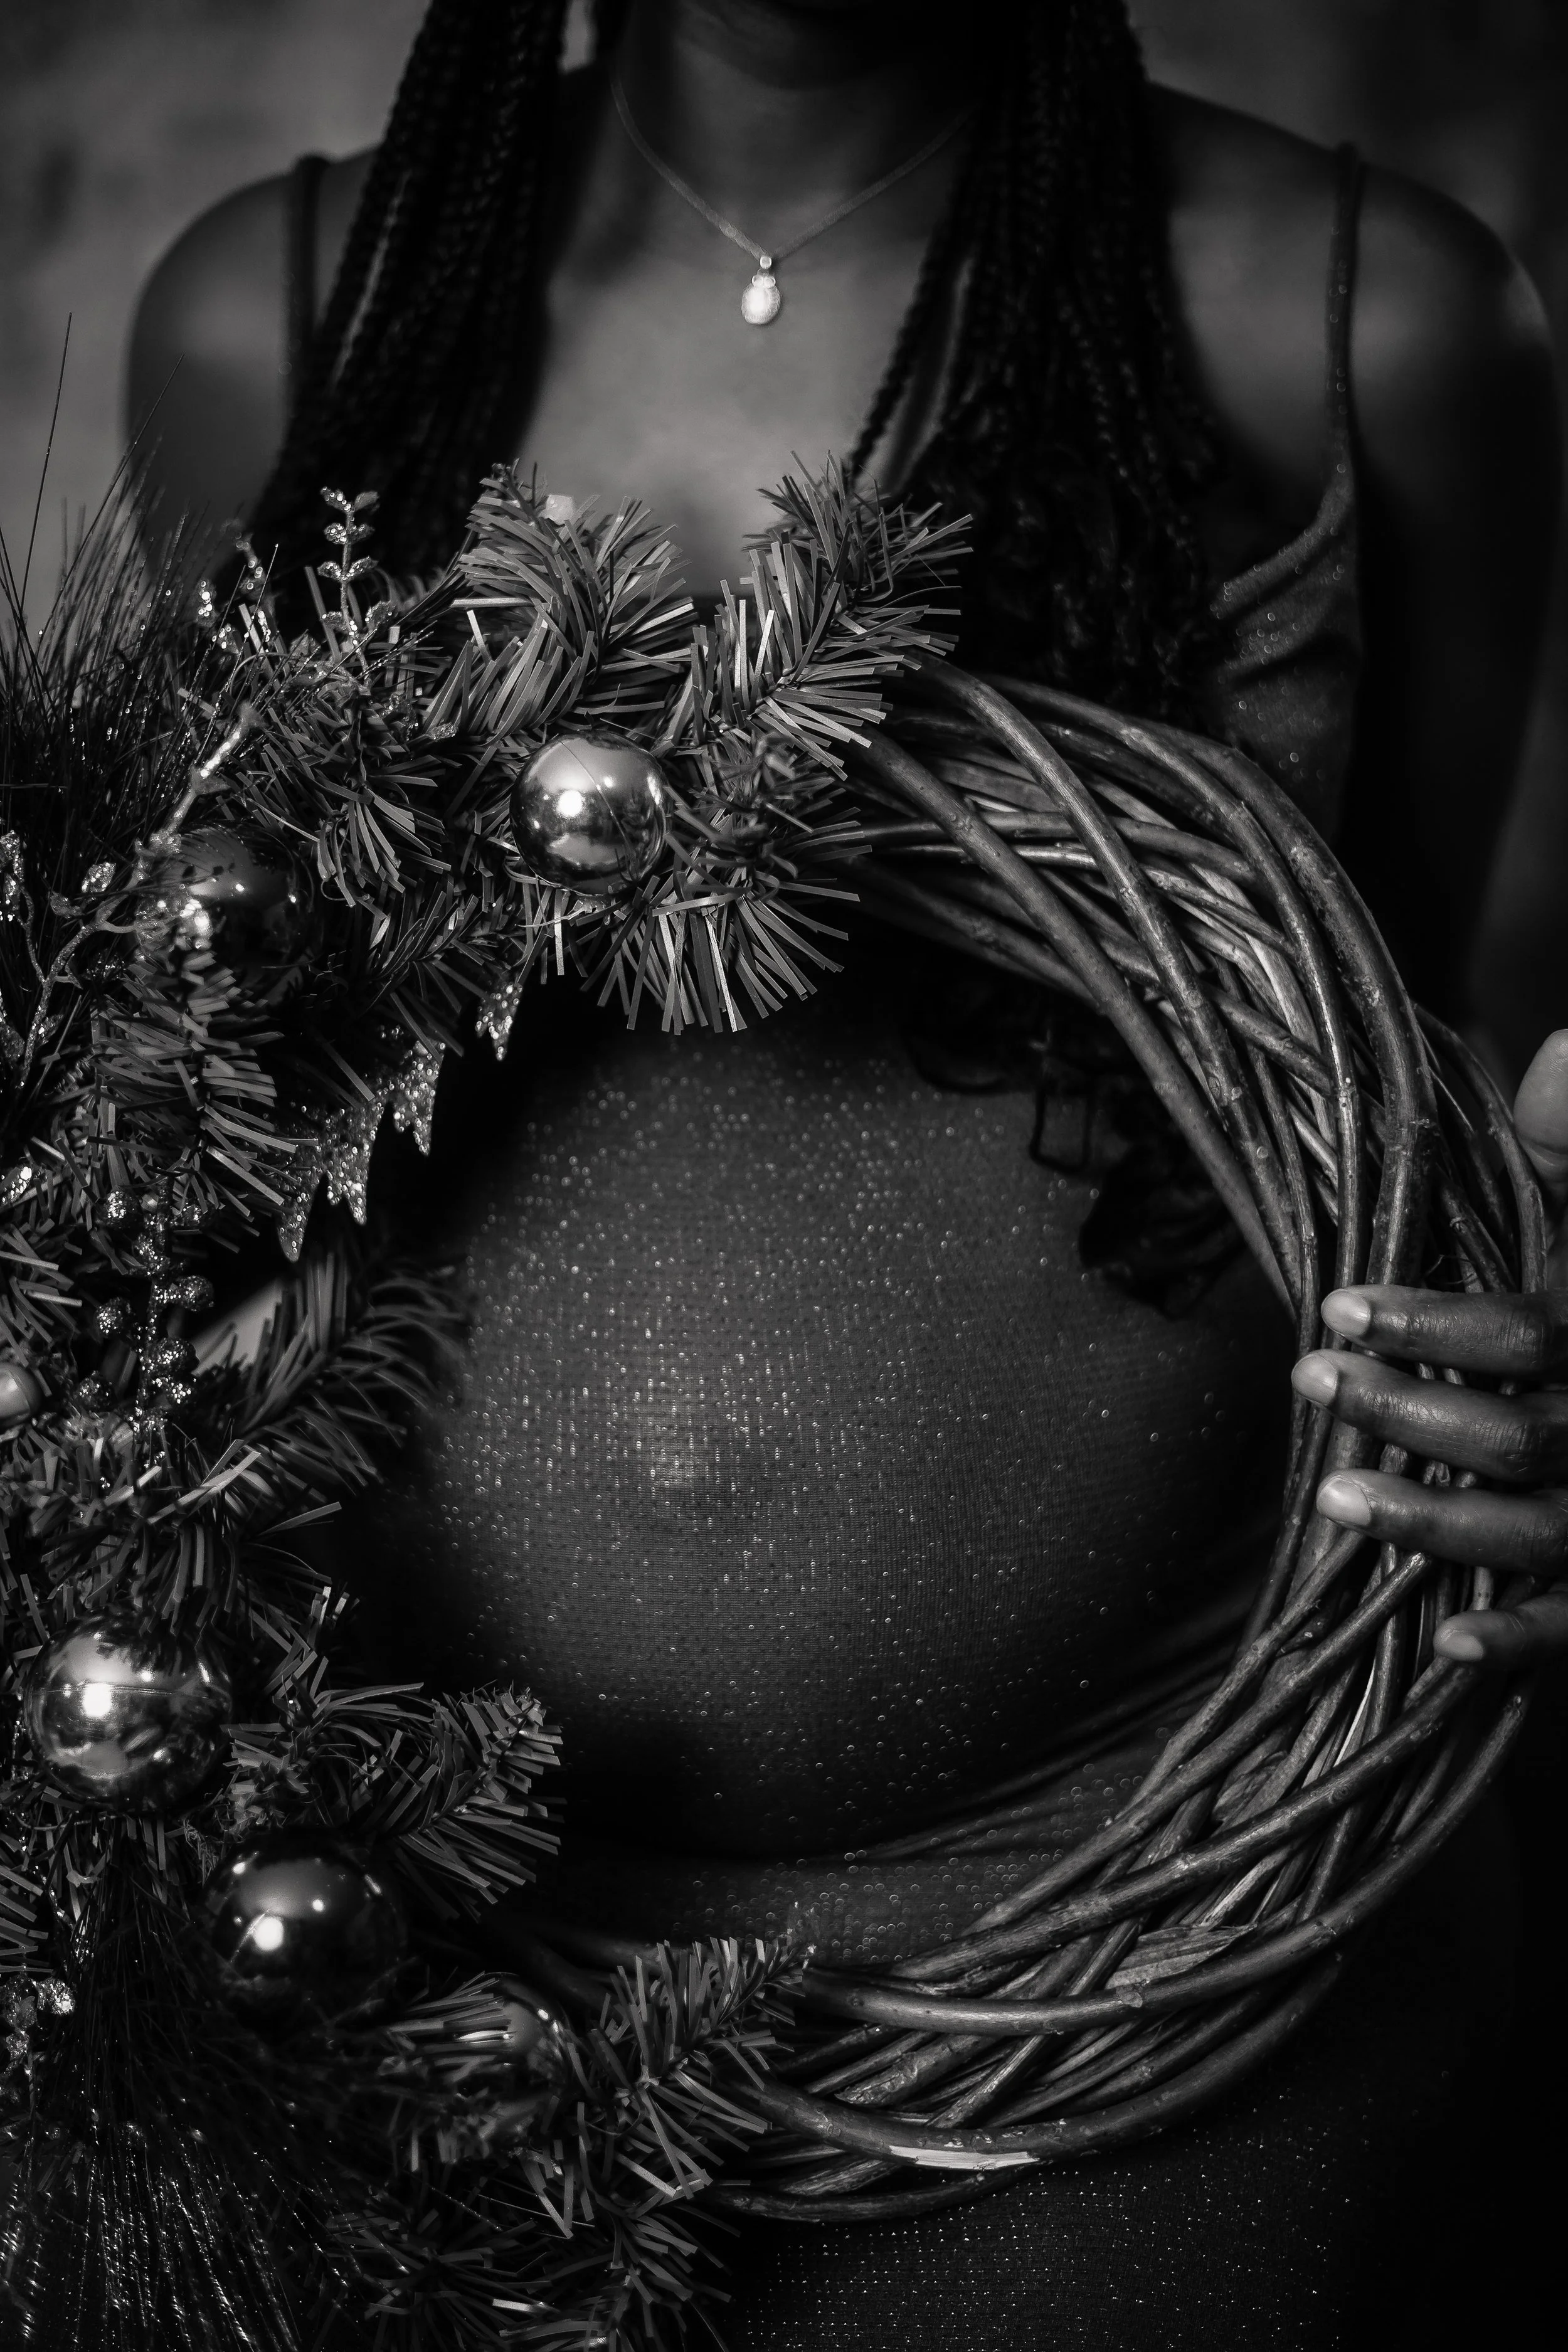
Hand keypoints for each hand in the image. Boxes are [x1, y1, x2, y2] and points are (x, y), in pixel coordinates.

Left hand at [1290, 1030, 1567, 1669]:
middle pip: (1526, 1434)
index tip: (1337, 1308)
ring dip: (1435, 1523)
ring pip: (1542, 1534)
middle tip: (1310, 1379)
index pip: (1539, 1332)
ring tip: (1334, 1495)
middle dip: (1410, 1411)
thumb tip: (1542, 1063)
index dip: (1436, 1323)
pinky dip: (1523, 1643)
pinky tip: (1449, 1646)